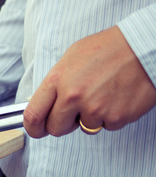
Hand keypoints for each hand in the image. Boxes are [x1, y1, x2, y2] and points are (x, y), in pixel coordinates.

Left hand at [24, 26, 155, 137]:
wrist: (144, 47)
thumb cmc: (108, 48)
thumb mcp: (71, 58)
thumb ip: (56, 83)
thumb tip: (42, 102)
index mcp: (58, 80)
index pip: (33, 115)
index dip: (33, 127)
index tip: (36, 129)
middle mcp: (73, 96)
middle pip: (55, 128)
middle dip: (62, 124)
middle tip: (73, 113)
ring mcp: (95, 109)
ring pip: (84, 128)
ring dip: (90, 117)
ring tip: (102, 94)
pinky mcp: (116, 117)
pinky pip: (106, 126)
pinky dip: (110, 116)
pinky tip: (116, 97)